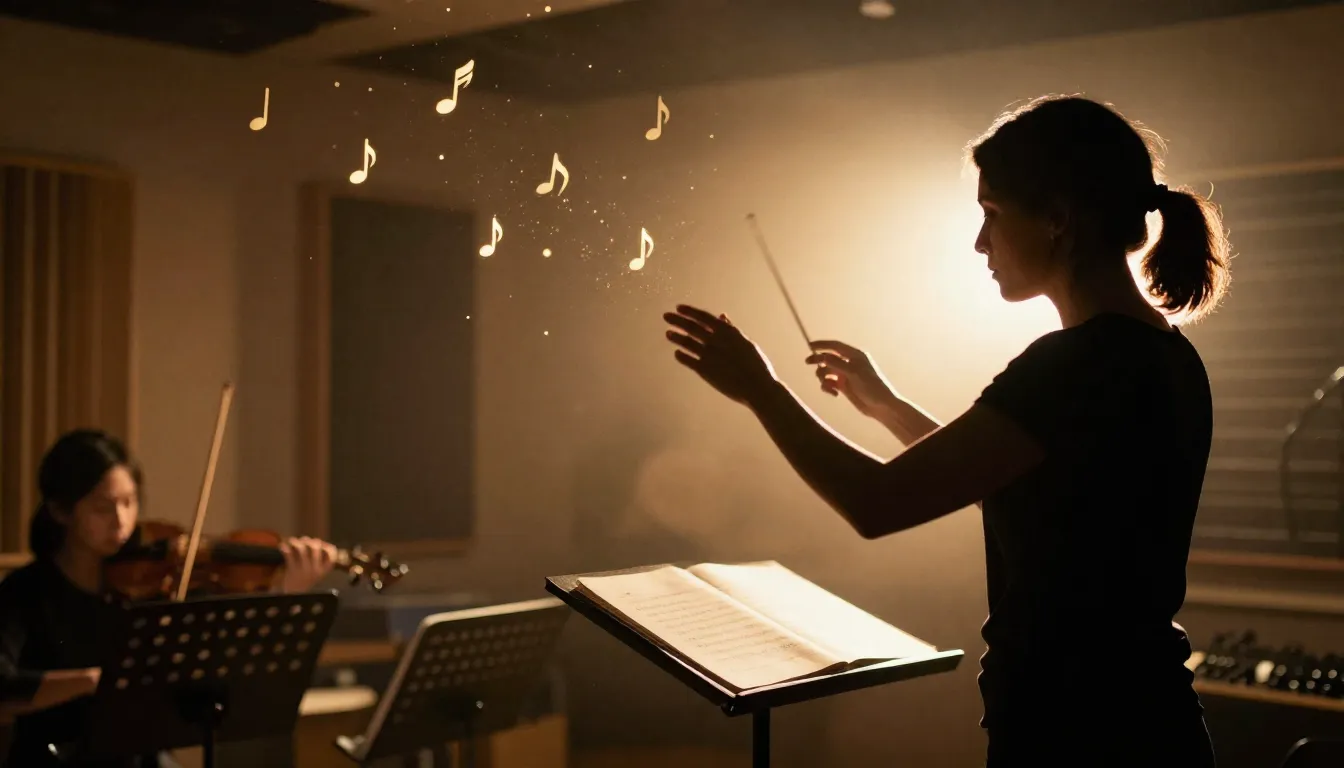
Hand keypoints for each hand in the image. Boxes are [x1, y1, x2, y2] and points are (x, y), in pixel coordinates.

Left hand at [278, 536, 337, 593]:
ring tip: (292, 542)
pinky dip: (284, 547)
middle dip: (309, 541)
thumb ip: (318, 561)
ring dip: (296, 542)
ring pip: (302, 548)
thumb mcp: (315, 574)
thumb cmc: (303, 583)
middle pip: (316, 546)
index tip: (320, 544)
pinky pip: (288, 554)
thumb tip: (315, 541)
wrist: (291, 598)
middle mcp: (316, 569)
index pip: (332, 554)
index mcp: (324, 571)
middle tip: (304, 541)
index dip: (327, 546)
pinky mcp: (291, 570)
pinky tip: (282, 546)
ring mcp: (304, 570)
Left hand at [664, 304, 778, 405]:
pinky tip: (677, 353)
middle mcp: (716, 341)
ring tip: (668, 333)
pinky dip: (681, 356)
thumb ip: (731, 330)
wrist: (758, 387)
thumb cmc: (756, 365)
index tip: (678, 307)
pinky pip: (689, 360)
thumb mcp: (745, 343)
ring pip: (687, 342)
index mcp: (727, 332)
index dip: (690, 311)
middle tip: (665, 316)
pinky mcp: (705, 370)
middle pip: (692, 327)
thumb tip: (722, 316)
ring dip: (676, 337)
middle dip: (677, 320)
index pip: (704, 317)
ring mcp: (709, 355)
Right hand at [805, 340, 899, 418]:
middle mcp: (849, 363)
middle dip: (819, 360)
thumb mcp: (854, 373)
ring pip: (827, 371)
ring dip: (823, 378)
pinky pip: (829, 383)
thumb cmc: (872, 386)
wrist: (881, 406)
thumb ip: (837, 364)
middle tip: (808, 362)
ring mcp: (846, 375)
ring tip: (828, 387)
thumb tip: (823, 356)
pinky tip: (834, 393)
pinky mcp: (844, 387)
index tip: (810, 346)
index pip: (835, 346)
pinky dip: (828, 387)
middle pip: (829, 358)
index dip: (822, 345)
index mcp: (855, 355)